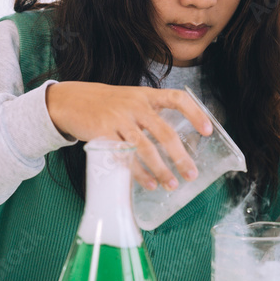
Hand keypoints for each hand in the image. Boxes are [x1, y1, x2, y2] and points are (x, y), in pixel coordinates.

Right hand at [45, 82, 211, 190]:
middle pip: (164, 132)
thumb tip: (177, 143)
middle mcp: (136, 105)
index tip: (208, 130)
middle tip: (192, 174)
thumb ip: (152, 115)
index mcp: (147, 96)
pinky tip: (148, 183)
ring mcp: (119, 119)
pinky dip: (138, 172)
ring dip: (161, 169)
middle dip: (180, 156)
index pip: (178, 98)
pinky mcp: (103, 134)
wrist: (71, 100)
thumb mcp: (132, 99)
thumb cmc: (108, 104)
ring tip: (172, 185)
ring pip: (145, 148)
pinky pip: (124, 156)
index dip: (196, 113)